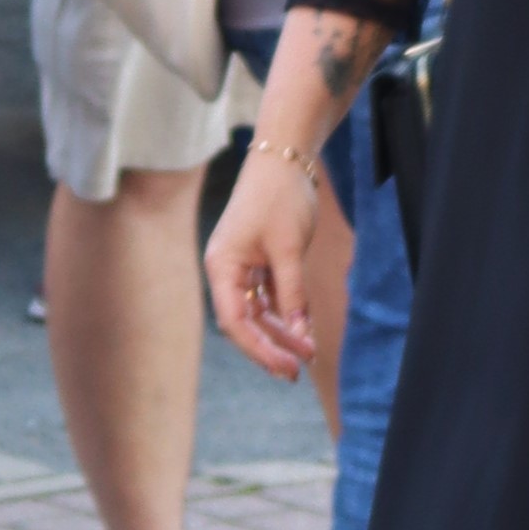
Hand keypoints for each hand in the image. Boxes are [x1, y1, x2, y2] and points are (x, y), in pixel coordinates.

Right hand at [204, 144, 319, 382]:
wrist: (285, 158)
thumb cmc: (281, 197)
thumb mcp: (290, 249)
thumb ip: (292, 292)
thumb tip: (300, 335)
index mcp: (222, 266)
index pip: (235, 321)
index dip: (259, 349)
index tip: (287, 367)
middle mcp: (226, 270)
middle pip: (244, 321)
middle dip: (271, 346)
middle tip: (298, 371)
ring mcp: (242, 266)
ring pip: (258, 312)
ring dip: (281, 332)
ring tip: (307, 353)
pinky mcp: (260, 261)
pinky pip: (269, 297)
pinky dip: (286, 313)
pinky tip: (304, 330)